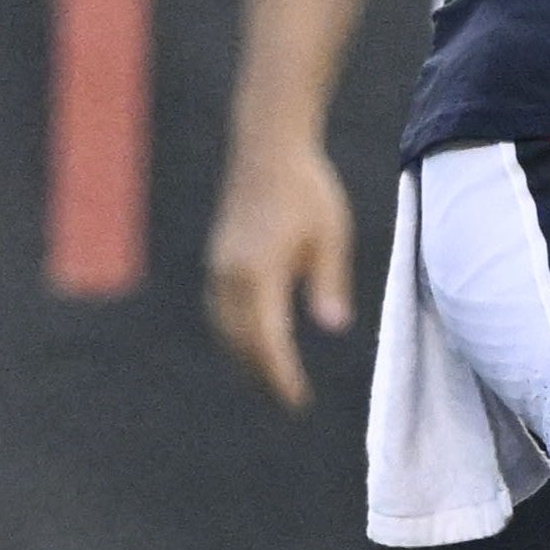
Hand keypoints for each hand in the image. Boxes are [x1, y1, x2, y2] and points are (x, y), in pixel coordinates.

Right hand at [204, 133, 353, 409]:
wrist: (267, 150)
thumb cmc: (308, 190)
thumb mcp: (331, 236)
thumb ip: (330, 284)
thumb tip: (333, 328)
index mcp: (259, 273)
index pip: (267, 341)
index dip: (281, 375)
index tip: (297, 400)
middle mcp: (230, 276)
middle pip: (241, 342)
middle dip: (262, 373)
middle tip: (288, 397)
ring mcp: (218, 268)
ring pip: (226, 329)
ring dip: (246, 356)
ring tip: (272, 377)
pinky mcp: (216, 260)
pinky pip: (220, 310)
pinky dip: (236, 332)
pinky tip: (254, 340)